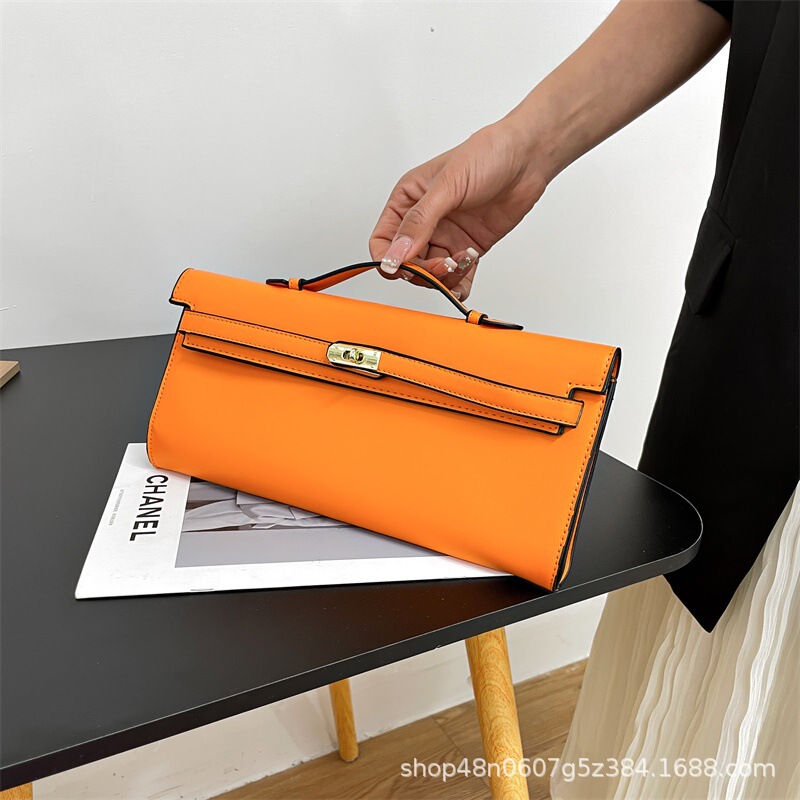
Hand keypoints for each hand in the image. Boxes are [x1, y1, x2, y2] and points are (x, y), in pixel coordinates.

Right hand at [369, 120, 548, 300]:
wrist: (527, 157)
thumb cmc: (487, 155)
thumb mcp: (447, 185)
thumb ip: (419, 222)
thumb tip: (396, 254)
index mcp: (407, 201)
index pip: (382, 241)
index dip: (389, 260)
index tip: (405, 268)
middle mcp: (423, 221)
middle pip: (406, 264)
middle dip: (423, 271)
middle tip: (444, 264)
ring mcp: (445, 236)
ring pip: (431, 274)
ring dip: (445, 276)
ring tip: (463, 260)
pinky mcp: (466, 247)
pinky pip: (456, 276)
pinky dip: (460, 282)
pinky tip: (469, 266)